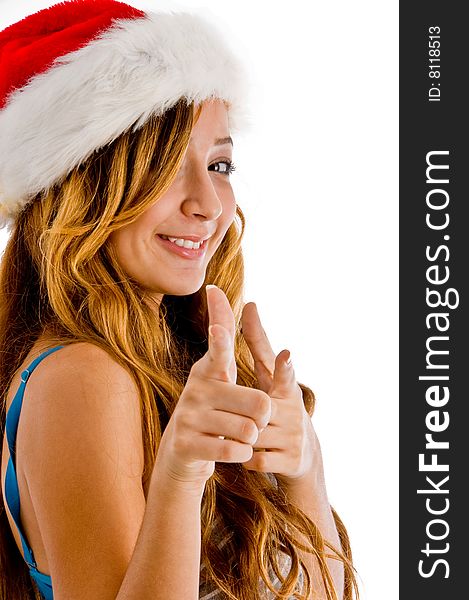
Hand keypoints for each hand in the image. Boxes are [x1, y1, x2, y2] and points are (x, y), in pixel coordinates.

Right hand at [154, 286, 271, 490]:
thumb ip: (222, 339)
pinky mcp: (187, 444)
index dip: (221, 334)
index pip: (219, 349)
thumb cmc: (211, 410)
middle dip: (262, 418)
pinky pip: (236, 451)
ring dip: (251, 439)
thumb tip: (214, 289)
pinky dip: (242, 455)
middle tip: (250, 421)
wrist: (182, 454)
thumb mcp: (217, 375)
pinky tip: (230, 450)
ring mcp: (189, 417)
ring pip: (249, 430)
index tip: (213, 300)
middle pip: (259, 403)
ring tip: (236, 436)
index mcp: (207, 370)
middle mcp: (196, 389)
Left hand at [240, 302, 317, 484]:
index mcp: (287, 388)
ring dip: (243, 436)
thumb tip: (249, 304)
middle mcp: (294, 409)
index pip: (285, 374)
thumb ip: (258, 345)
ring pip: (252, 434)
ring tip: (254, 435)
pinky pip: (254, 459)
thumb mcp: (271, 377)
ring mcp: (294, 436)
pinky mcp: (290, 460)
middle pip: (256, 411)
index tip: (286, 354)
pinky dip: (247, 458)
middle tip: (248, 419)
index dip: (285, 365)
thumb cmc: (279, 406)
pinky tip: (255, 453)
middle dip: (243, 416)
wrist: (302, 456)